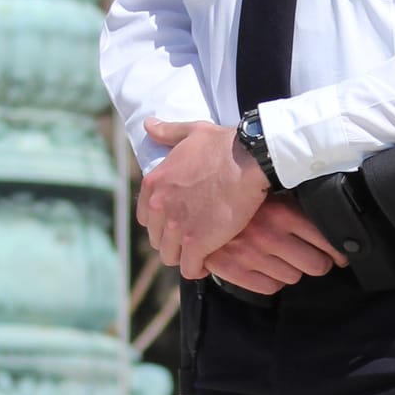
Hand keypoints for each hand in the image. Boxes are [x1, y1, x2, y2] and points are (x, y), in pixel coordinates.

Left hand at [136, 118, 266, 276]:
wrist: (248, 161)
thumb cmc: (224, 145)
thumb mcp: (191, 132)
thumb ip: (167, 132)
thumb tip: (148, 125)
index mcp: (154, 183)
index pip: (146, 218)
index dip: (163, 223)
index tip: (180, 223)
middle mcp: (159, 207)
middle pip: (158, 239)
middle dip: (174, 241)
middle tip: (194, 239)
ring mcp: (176, 227)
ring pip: (170, 257)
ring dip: (185, 257)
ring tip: (201, 253)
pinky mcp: (196, 243)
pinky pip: (189, 269)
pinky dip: (198, 269)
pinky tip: (209, 263)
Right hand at [202, 197, 346, 295]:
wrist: (196, 201)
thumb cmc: (240, 197)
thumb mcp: (272, 195)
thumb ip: (298, 210)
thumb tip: (331, 232)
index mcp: (283, 213)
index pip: (326, 242)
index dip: (337, 253)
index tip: (339, 256)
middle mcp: (270, 235)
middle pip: (317, 265)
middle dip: (319, 264)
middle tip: (315, 259)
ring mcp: (251, 254)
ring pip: (294, 278)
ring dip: (293, 271)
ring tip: (285, 260)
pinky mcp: (234, 269)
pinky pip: (270, 288)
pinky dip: (273, 282)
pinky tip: (269, 269)